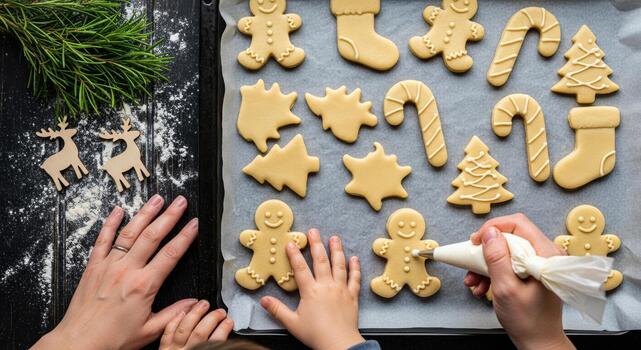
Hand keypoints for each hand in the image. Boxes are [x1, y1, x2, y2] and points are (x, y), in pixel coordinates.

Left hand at [32, 195, 199, 349]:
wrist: (79, 342)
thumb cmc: (111, 339)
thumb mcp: (149, 331)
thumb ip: (174, 314)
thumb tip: (193, 303)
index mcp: (144, 286)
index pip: (170, 254)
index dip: (185, 236)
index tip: (194, 224)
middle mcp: (127, 271)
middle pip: (152, 236)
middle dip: (170, 216)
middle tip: (181, 202)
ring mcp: (109, 266)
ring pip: (130, 232)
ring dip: (145, 213)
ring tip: (157, 199)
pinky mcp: (93, 267)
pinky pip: (103, 240)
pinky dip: (110, 223)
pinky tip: (118, 211)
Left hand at [159, 300, 232, 349]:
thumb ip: (215, 349)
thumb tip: (226, 343)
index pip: (215, 342)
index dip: (223, 329)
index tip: (229, 321)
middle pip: (201, 332)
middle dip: (212, 318)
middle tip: (220, 311)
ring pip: (184, 328)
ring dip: (195, 314)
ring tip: (203, 304)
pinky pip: (168, 332)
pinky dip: (175, 320)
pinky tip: (182, 312)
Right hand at [260, 229, 363, 349]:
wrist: (339, 343)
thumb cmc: (315, 334)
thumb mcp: (292, 323)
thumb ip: (277, 310)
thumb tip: (262, 300)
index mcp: (310, 291)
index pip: (300, 268)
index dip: (295, 255)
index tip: (291, 242)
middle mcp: (326, 286)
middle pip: (321, 260)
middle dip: (317, 244)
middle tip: (313, 231)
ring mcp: (341, 289)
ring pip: (339, 265)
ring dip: (337, 250)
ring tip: (334, 238)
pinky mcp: (352, 295)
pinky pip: (354, 278)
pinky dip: (355, 267)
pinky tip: (354, 258)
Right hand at [465, 214, 574, 349]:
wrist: (539, 343)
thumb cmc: (529, 321)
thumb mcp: (506, 289)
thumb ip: (497, 258)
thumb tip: (490, 232)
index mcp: (546, 255)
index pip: (518, 224)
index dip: (493, 228)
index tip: (476, 241)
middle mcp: (545, 254)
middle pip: (510, 236)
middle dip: (486, 250)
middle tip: (471, 260)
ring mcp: (538, 263)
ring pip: (506, 250)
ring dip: (486, 263)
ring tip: (473, 281)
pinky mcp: (532, 271)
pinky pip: (508, 262)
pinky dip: (493, 272)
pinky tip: (482, 286)